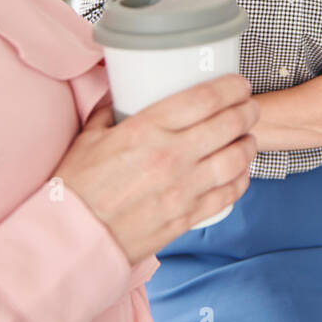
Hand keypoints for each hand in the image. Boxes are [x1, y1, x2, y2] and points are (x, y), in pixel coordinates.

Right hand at [54, 74, 258, 264]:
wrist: (73, 238)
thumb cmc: (77, 187)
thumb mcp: (90, 136)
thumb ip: (112, 111)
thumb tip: (124, 94)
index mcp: (147, 130)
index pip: (205, 98)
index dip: (231, 86)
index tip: (239, 83)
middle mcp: (172, 156)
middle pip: (229, 124)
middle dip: (247, 111)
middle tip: (249, 108)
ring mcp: (184, 189)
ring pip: (237, 159)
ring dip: (249, 144)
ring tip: (247, 138)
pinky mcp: (188, 216)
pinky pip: (229, 193)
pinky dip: (242, 179)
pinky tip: (240, 171)